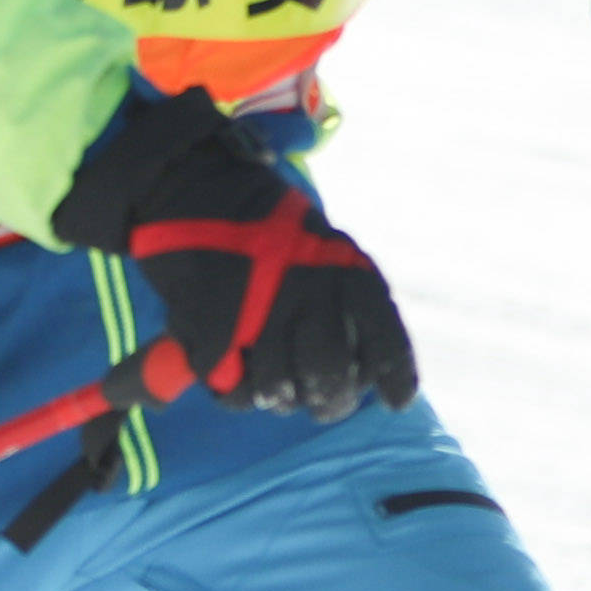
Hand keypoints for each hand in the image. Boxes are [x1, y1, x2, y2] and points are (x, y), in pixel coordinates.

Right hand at [54, 88, 417, 420]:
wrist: (195, 187)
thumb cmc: (266, 226)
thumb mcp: (322, 246)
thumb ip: (344, 298)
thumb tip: (363, 365)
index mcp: (344, 268)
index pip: (384, 337)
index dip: (395, 377)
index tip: (396, 401)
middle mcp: (310, 288)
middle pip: (329, 373)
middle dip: (328, 400)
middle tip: (320, 403)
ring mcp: (259, 308)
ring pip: (278, 387)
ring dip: (277, 397)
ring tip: (273, 389)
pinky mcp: (212, 325)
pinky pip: (230, 385)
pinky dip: (233, 390)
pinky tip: (234, 375)